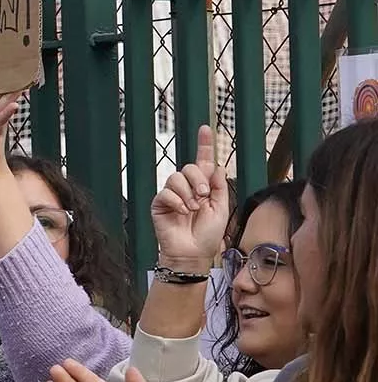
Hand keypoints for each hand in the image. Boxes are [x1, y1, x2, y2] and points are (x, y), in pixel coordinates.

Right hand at [151, 125, 228, 266]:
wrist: (193, 252)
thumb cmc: (208, 234)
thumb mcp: (221, 207)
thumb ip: (219, 186)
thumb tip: (216, 166)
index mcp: (203, 186)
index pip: (203, 161)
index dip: (204, 144)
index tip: (206, 128)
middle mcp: (187, 188)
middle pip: (190, 167)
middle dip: (199, 179)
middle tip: (204, 196)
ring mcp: (172, 195)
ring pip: (176, 177)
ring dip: (188, 193)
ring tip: (193, 209)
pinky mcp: (159, 204)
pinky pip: (165, 192)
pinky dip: (177, 201)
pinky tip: (182, 212)